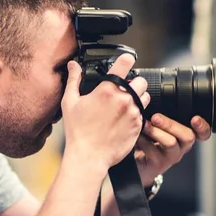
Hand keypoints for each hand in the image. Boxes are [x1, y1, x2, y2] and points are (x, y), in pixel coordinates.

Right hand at [61, 54, 149, 170]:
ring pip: (146, 96)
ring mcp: (133, 113)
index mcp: (107, 90)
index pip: (125, 63)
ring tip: (126, 104)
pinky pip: (144, 113)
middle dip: (135, 82)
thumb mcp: (70, 102)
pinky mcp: (138, 126)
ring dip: (139, 97)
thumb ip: (73, 80)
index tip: (127, 59)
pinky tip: (125, 119)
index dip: (127, 59)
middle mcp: (124, 99)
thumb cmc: (78, 132)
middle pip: (141, 81)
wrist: (89, 157)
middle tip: (125, 89)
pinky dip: (137, 113)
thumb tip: (73, 65)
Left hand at [135, 114, 211, 186]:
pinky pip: (153, 151)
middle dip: (171, 124)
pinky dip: (144, 141)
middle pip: (188, 136)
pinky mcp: (158, 164)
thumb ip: (160, 116)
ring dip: (156, 131)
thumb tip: (152, 98)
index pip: (202, 133)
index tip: (195, 119)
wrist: (135, 163)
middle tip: (156, 117)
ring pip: (171, 143)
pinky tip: (137, 136)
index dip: (203, 127)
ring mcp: (171, 157)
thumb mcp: (157, 126)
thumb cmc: (147, 141)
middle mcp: (181, 147)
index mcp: (183, 136)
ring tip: (145, 125)